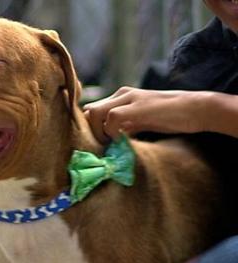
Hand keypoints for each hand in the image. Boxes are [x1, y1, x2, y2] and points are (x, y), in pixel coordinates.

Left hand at [82, 87, 207, 142]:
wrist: (196, 109)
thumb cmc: (170, 118)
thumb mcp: (140, 122)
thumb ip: (123, 128)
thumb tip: (106, 142)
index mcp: (121, 97)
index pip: (91, 110)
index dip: (90, 128)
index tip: (98, 143)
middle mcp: (121, 94)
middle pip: (88, 111)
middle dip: (90, 131)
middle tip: (103, 146)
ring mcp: (128, 98)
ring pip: (94, 112)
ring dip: (98, 132)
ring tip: (111, 144)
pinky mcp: (137, 106)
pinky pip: (112, 118)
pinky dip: (112, 132)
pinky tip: (122, 140)